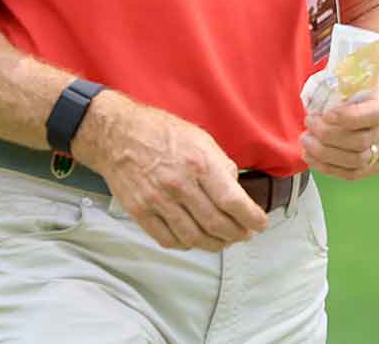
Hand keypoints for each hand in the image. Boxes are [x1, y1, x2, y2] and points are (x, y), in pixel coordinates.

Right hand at [72, 90, 267, 251]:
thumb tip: (236, 190)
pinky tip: (195, 240)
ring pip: (193, 237)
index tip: (260, 224)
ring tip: (224, 241)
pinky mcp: (140, 212)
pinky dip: (185, 245)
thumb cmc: (162, 133)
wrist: (118, 135)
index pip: (233, 201)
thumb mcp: (201, 139)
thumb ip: (221, 166)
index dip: (251, 217)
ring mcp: (158, 201)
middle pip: (216, 223)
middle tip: (245, 235)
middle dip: (236, 234)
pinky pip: (167, 239)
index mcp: (200, 163)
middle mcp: (180, 185)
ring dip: (214, 244)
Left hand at [301, 66, 378, 179]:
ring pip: (357, 160)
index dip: (348, 117)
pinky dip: (330, 168)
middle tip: (308, 124)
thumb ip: (342, 82)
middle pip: (361, 141)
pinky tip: (313, 159)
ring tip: (306, 142)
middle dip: (328, 136)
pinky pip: (355, 173)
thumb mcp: (360, 73)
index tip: (325, 115)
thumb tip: (313, 98)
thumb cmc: (368, 82)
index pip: (375, 114)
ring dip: (325, 154)